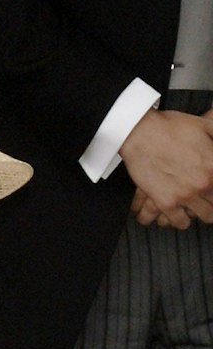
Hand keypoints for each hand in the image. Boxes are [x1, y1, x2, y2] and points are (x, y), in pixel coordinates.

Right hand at [121, 108, 212, 228]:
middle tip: (209, 199)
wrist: (141, 133)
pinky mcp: (165, 202)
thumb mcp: (207, 125)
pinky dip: (181, 221)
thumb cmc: (172, 127)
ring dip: (202, 212)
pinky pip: (180, 223)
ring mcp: (185, 195)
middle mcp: (204, 183)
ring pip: (204, 217)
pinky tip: (180, 214)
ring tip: (197, 208)